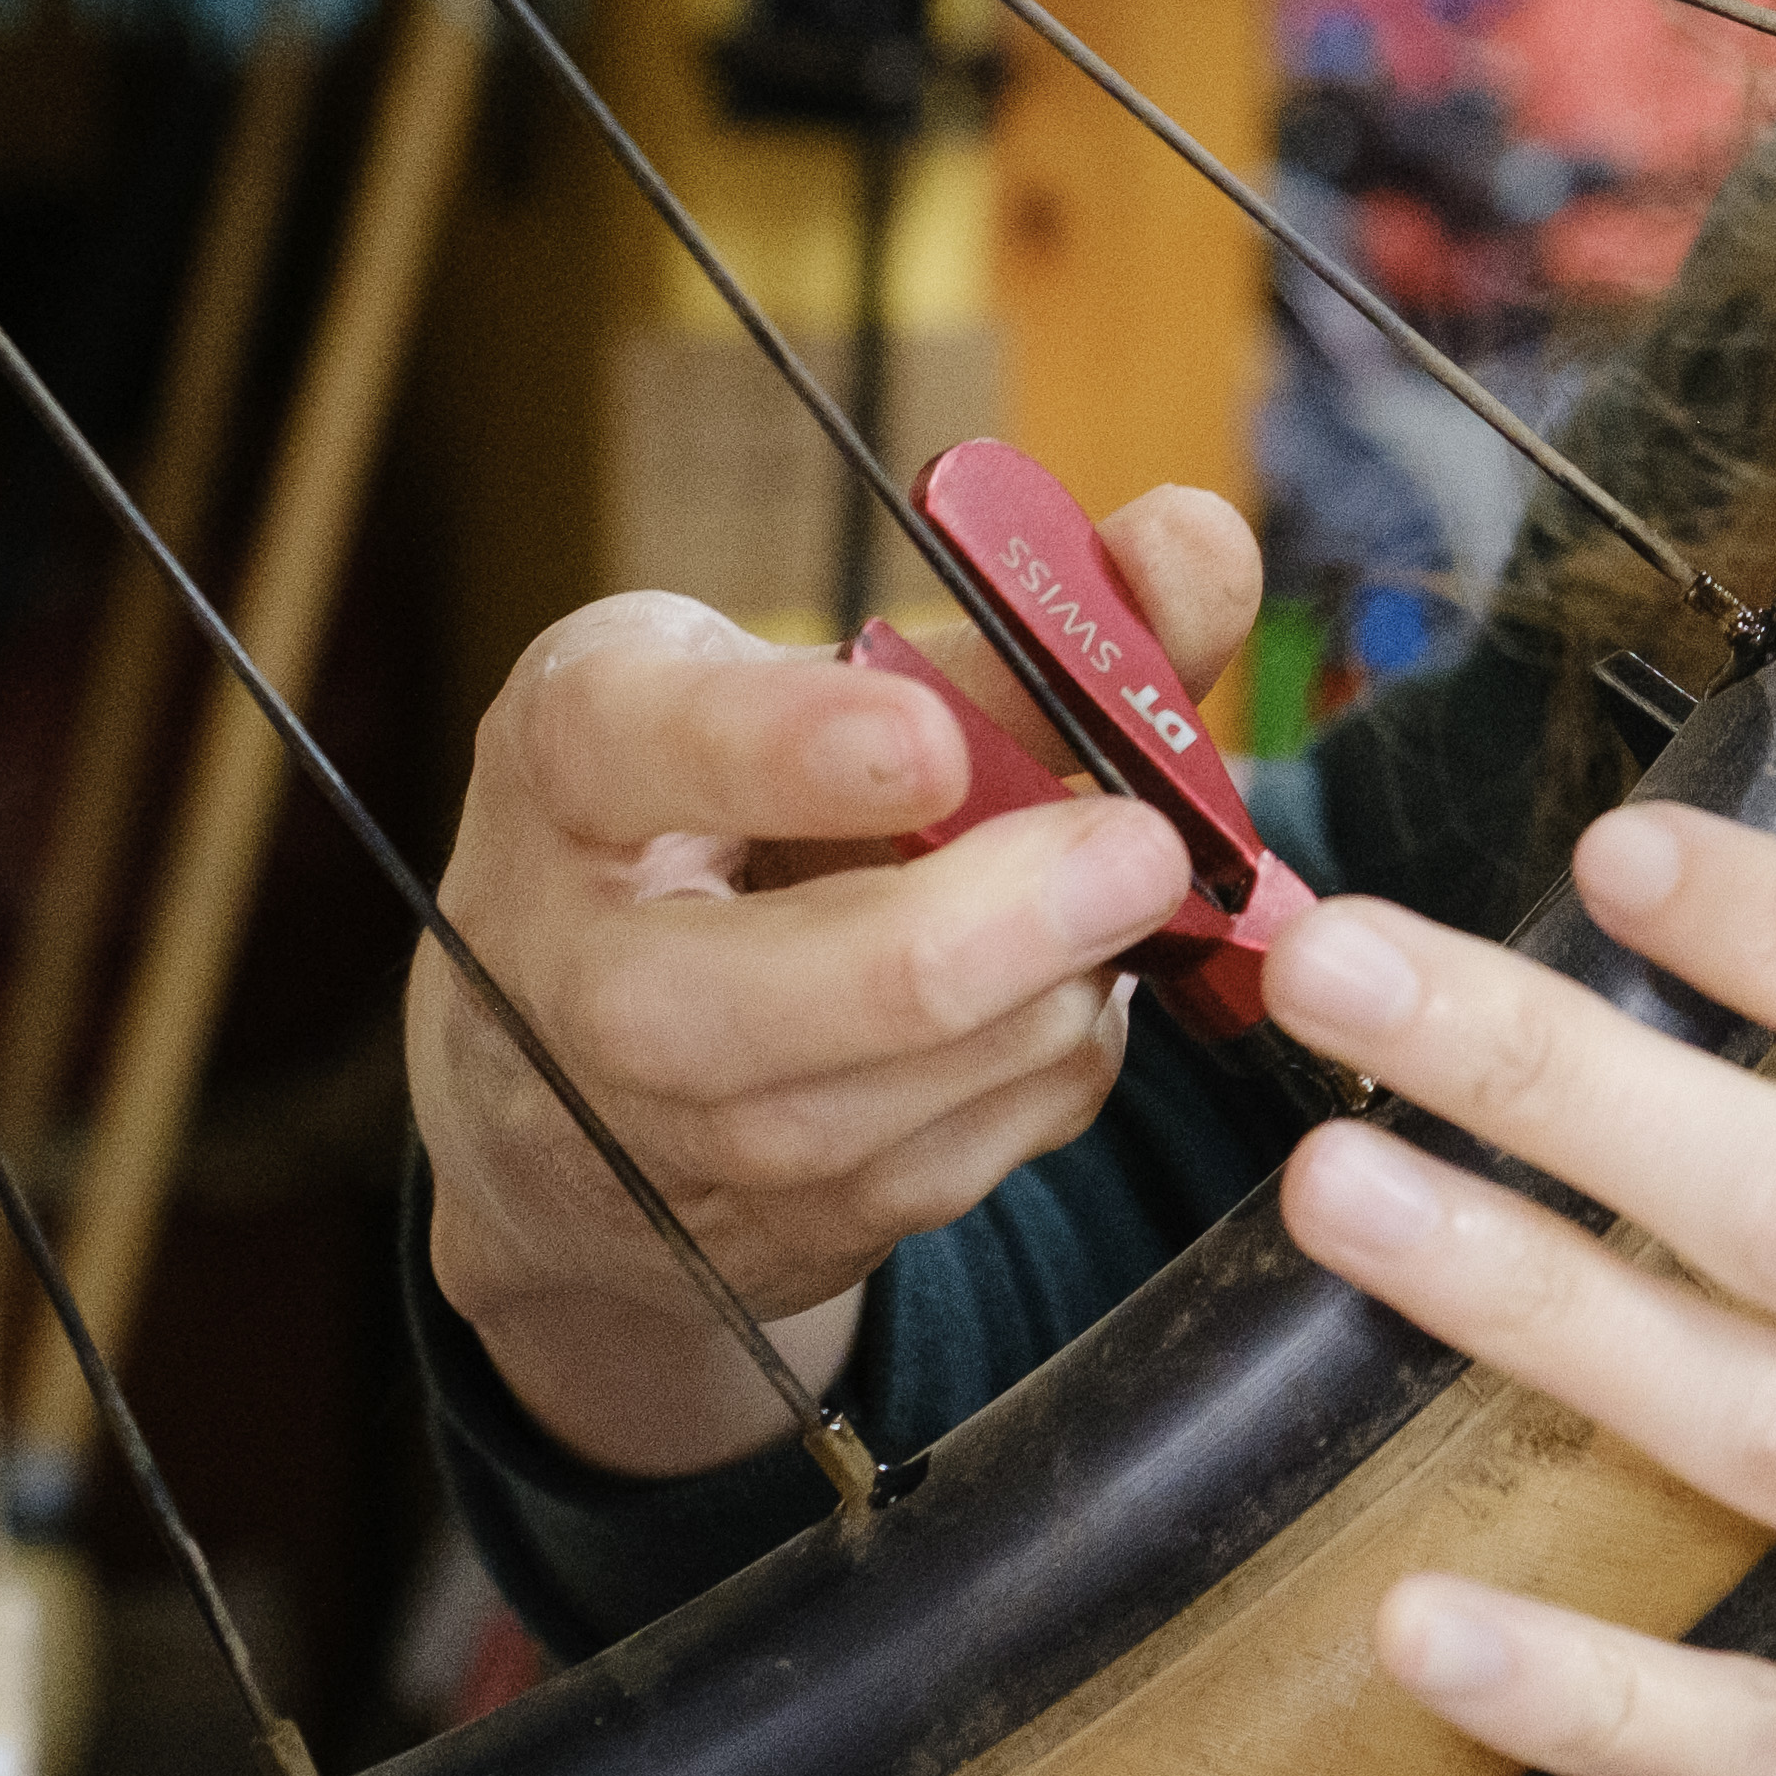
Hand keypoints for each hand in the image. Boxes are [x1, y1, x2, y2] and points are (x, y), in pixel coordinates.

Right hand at [411, 490, 1259, 1480]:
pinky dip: (1051, 1069)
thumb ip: (1026, 626)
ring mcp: (670, 1127)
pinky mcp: (772, 1232)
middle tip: (1143, 847)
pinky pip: (960, 1159)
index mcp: (576, 757)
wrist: (586, 1073)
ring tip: (1116, 898)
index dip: (787, 751)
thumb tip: (1199, 543)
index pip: (642, 745)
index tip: (928, 742)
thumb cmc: (734, 813)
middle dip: (1002, 924)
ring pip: (908, 1087)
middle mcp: (591, 961)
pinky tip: (1063, 993)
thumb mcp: (826, 684)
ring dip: (1059, 989)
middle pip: (804, 978)